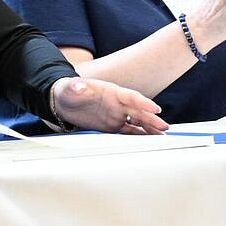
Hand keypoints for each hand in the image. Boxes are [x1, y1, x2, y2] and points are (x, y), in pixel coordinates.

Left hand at [47, 76, 168, 133]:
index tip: (155, 109)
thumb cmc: (67, 91)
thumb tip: (79, 86)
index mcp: (112, 92)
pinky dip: (139, 134)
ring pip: (137, 121)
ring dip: (149, 127)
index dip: (143, 103)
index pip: (131, 97)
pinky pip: (129, 130)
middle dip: (152, 119)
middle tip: (164, 127)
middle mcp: (117, 104)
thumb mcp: (69, 87)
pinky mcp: (112, 125)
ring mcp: (116, 115)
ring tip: (162, 134)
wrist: (62, 101)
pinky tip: (148, 139)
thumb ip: (76, 87)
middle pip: (139, 111)